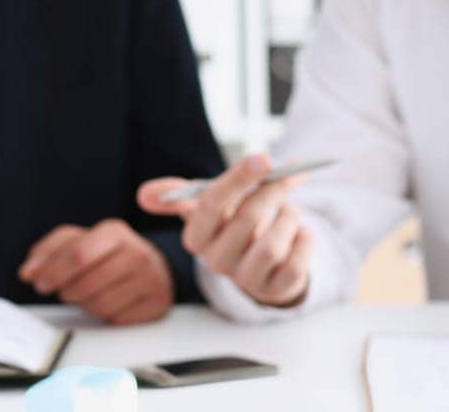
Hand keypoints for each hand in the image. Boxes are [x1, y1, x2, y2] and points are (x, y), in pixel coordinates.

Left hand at [17, 218, 174, 324]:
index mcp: (114, 232)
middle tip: (63, 291)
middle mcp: (136, 253)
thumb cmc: (110, 253)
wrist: (155, 266)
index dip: (53, 272)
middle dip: (66, 291)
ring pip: (100, 306)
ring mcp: (150, 280)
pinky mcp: (156, 304)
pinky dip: (105, 316)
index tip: (39, 283)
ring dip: (84, 305)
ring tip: (86, 295)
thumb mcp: (82, 241)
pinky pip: (117, 319)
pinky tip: (107, 303)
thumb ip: (51, 251)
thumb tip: (28, 271)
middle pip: (86, 284)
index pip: (77, 255)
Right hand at [137, 153, 312, 307]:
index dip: (238, 179)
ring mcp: (246, 280)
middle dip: (273, 192)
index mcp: (196, 237)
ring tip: (290, 212)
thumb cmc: (231, 225)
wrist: (259, 264)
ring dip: (289, 218)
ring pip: (272, 244)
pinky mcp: (274, 290)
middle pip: (247, 219)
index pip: (211, 204)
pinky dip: (304, 240)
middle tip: (290, 175)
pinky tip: (299, 233)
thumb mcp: (206, 207)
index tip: (263, 158)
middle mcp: (216, 261)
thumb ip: (178, 195)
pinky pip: (296, 263)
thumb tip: (144, 195)